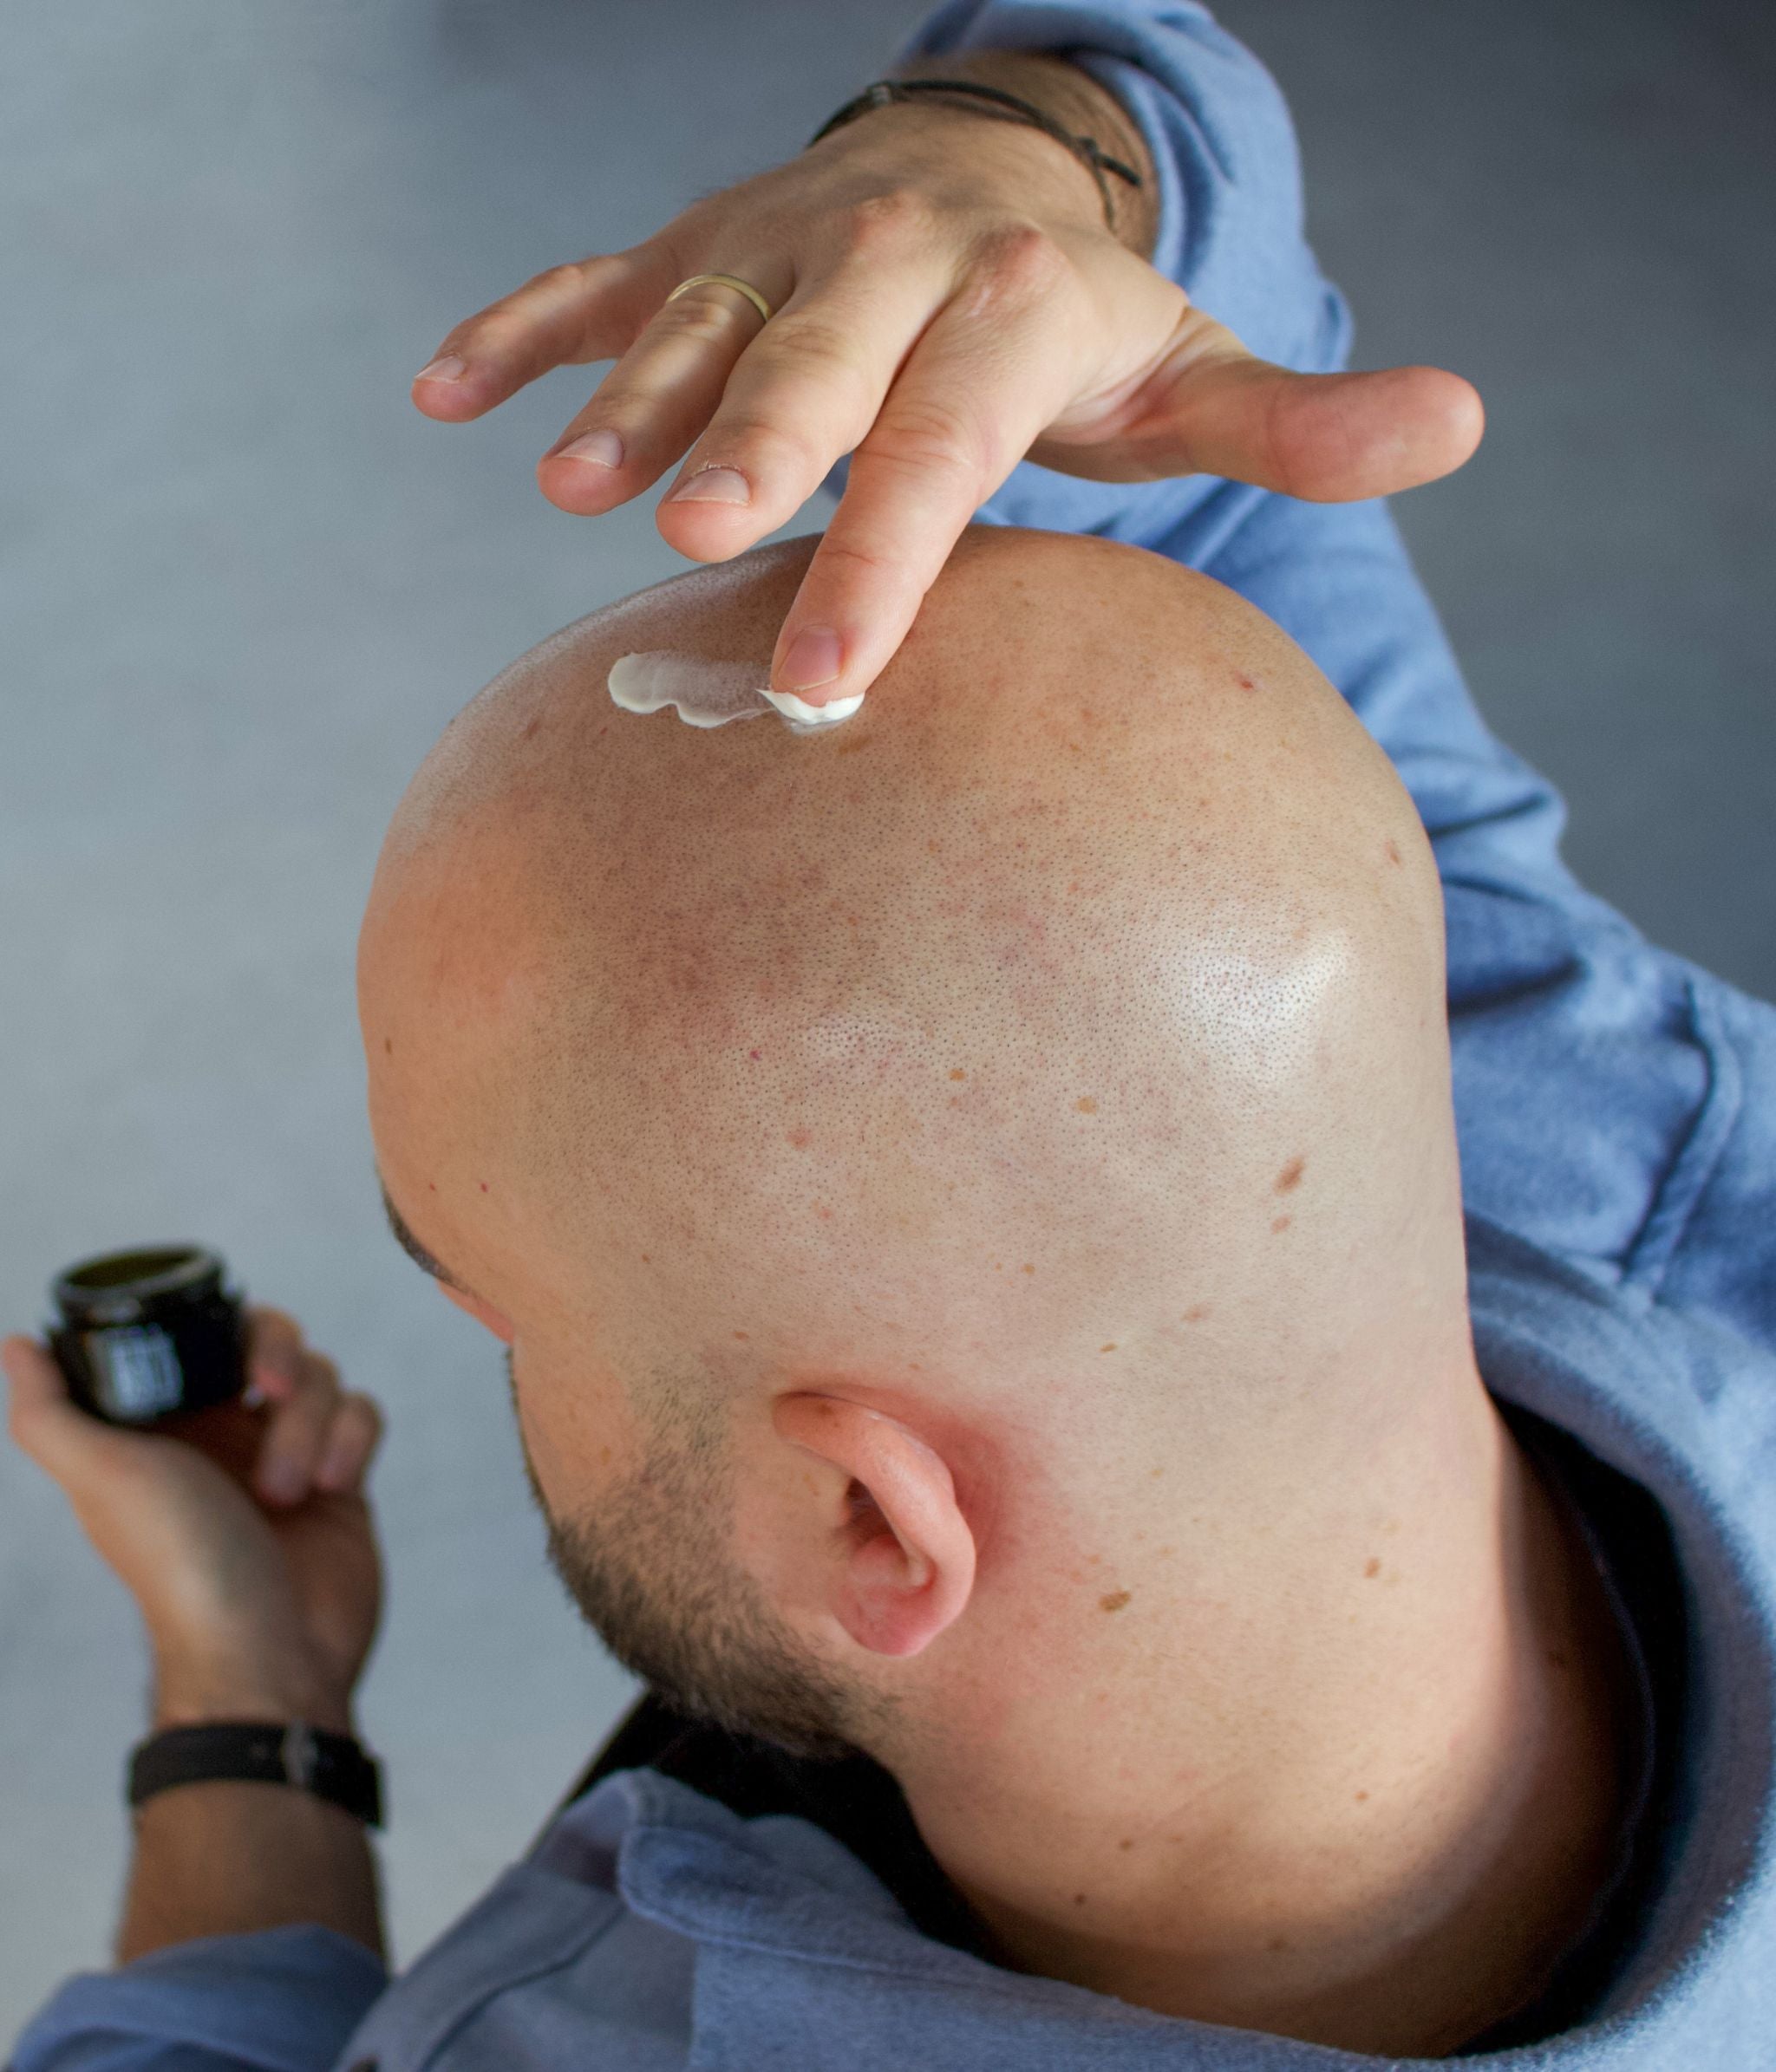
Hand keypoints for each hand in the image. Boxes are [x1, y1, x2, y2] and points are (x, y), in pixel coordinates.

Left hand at [3, 1309, 382, 1732]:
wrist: (267, 1655)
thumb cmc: (180, 1573)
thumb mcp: (103, 1480)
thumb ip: (52, 1412)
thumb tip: (16, 1345)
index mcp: (166, 1430)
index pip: (199, 1338)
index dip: (221, 1329)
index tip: (230, 1361)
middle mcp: (224, 1437)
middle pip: (270, 1342)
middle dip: (279, 1359)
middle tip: (271, 1392)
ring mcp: (286, 1455)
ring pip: (320, 1378)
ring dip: (309, 1425)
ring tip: (285, 1492)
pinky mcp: (339, 1479)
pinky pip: (362, 1415)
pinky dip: (351, 1442)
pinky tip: (330, 1487)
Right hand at [410, 79, 1481, 712]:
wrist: (989, 179)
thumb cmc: (1083, 330)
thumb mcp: (1195, 370)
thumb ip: (1305, 420)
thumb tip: (1463, 421)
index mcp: (1004, 307)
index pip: (944, 449)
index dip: (887, 564)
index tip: (830, 691)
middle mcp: (885, 258)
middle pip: (813, 366)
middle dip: (756, 448)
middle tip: (701, 534)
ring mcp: (773, 249)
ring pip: (693, 322)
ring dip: (629, 400)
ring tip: (571, 490)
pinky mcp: (692, 248)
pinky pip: (593, 280)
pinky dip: (519, 331)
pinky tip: (440, 395)